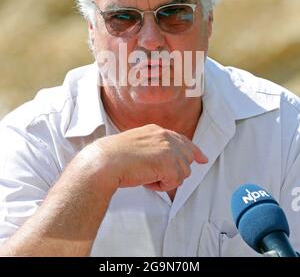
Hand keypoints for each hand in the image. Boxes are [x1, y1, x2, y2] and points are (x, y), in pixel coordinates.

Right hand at [92, 124, 207, 191]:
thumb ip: (154, 147)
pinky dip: (162, 186)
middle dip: (175, 170)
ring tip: (146, 175)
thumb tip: (167, 162)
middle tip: (154, 174)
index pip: (182, 140)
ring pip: (183, 172)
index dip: (193, 151)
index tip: (202, 158)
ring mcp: (168, 149)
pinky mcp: (168, 163)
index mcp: (157, 130)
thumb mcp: (138, 145)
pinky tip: (147, 180)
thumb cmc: (114, 157)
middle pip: (186, 158)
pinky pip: (175, 182)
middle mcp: (165, 136)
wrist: (105, 161)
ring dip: (166, 179)